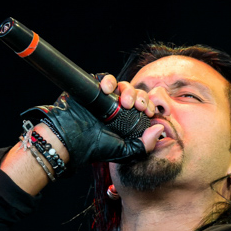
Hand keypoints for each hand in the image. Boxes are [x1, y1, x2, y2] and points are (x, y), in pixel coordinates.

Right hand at [22, 77, 163, 169]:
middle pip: (136, 94)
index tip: (149, 112)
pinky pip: (106, 78)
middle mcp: (117, 107)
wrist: (70, 140)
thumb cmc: (96, 148)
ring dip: (127, 90)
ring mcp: (106, 97)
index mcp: (127, 120)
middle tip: (137, 107)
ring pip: (123, 85)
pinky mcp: (94, 88)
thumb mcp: (125, 152)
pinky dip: (109, 81)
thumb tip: (160, 128)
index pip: (144, 107)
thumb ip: (144, 145)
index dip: (149, 106)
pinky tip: (107, 90)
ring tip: (123, 102)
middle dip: (140, 98)